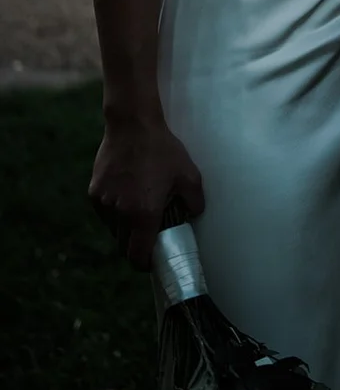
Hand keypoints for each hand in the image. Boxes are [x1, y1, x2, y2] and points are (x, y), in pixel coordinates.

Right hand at [89, 116, 204, 270]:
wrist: (133, 125)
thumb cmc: (163, 150)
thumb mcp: (189, 175)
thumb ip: (195, 202)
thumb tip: (193, 215)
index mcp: (143, 214)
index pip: (137, 256)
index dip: (144, 264)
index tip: (152, 261)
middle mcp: (120, 213)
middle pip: (123, 246)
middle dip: (135, 248)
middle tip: (148, 238)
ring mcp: (104, 203)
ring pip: (112, 229)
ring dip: (124, 229)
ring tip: (138, 211)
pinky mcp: (94, 192)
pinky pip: (104, 212)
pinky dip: (114, 212)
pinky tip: (127, 194)